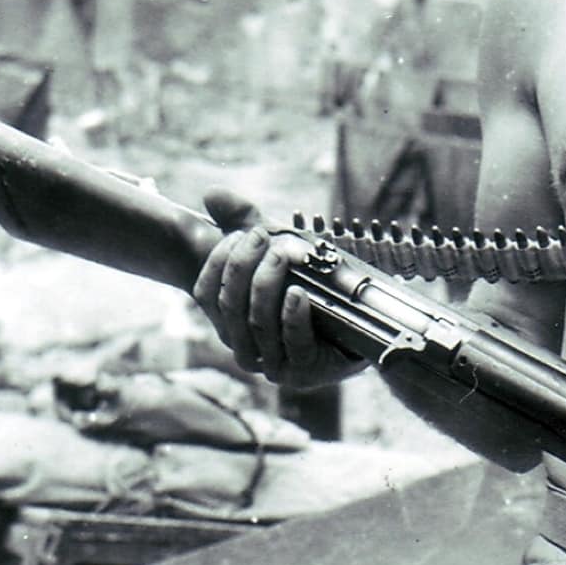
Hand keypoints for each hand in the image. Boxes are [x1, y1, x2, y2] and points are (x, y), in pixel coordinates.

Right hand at [192, 188, 364, 386]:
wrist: (358, 325)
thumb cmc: (311, 284)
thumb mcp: (278, 248)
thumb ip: (246, 221)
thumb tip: (210, 193)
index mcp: (231, 319)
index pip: (207, 292)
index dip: (218, 262)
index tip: (238, 233)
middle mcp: (244, 344)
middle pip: (230, 304)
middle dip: (243, 266)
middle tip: (261, 234)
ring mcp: (273, 363)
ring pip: (258, 322)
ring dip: (268, 283)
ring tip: (283, 253)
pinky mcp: (304, 371)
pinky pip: (293, 342)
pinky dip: (293, 315)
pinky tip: (299, 292)